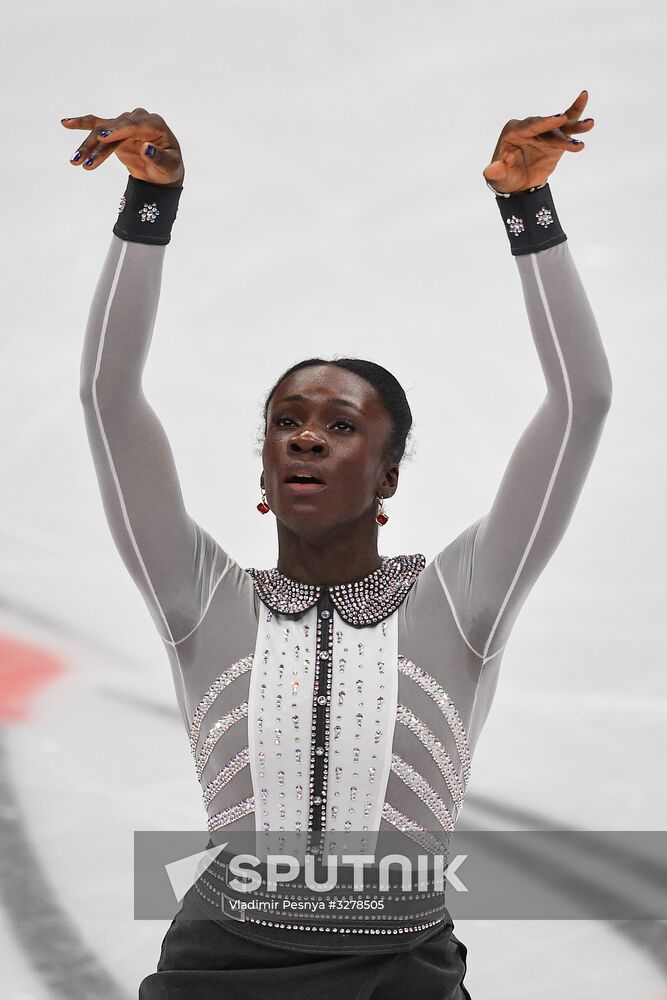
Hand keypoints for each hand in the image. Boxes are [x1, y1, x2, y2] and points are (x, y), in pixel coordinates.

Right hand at [61, 108, 184, 186]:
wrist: (163, 171)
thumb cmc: (169, 168)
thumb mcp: (170, 167)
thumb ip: (159, 158)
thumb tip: (146, 148)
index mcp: (154, 124)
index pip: (134, 125)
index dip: (118, 131)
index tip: (103, 138)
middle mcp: (138, 119)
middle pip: (114, 129)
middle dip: (99, 145)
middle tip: (87, 160)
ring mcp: (125, 123)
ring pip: (102, 130)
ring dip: (88, 146)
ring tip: (75, 161)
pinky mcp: (114, 130)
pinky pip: (96, 124)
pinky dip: (81, 123)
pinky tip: (65, 123)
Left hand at [482, 90, 593, 194]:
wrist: (517, 184)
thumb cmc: (505, 177)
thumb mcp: (498, 177)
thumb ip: (495, 172)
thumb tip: (491, 171)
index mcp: (513, 131)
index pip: (529, 125)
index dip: (544, 123)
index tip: (558, 119)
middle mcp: (529, 127)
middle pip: (546, 126)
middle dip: (558, 126)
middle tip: (567, 121)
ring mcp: (544, 132)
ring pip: (561, 127)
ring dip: (575, 125)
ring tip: (589, 124)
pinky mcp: (556, 138)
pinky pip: (568, 128)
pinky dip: (578, 122)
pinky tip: (589, 119)